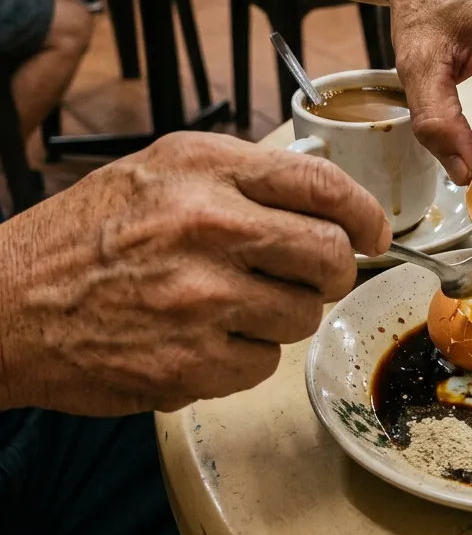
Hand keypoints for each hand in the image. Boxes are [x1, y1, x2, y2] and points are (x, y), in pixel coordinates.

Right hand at [0, 133, 388, 415]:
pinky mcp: (190, 363)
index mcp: (204, 170)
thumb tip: (321, 198)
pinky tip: (204, 337)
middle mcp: (208, 227)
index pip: (322, 184)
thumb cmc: (85, 236)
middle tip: (313, 275)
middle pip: (329, 255)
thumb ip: (241, 176)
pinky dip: (245, 355)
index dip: (363, 212)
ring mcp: (200, 299)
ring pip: (302, 315)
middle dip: (333, 270)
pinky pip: (263, 364)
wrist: (7, 304)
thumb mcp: (160, 170)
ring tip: (235, 304)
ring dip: (284, 315)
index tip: (373, 231)